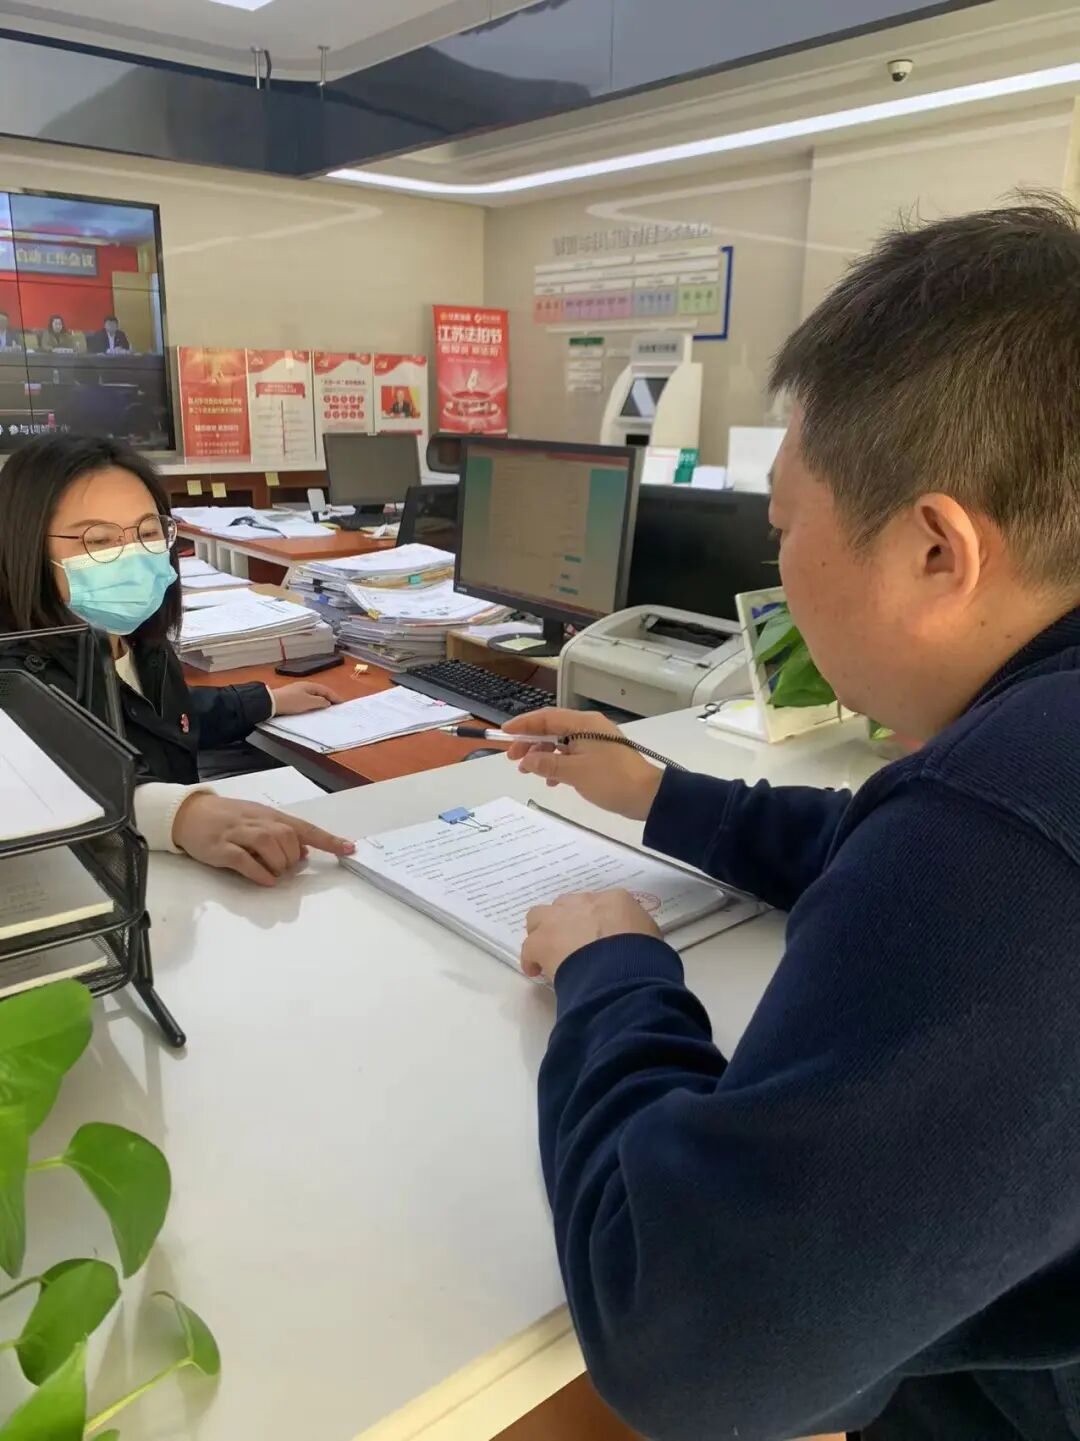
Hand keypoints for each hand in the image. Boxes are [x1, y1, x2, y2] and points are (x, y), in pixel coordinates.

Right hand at [172, 793, 353, 886]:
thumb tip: (305, 853)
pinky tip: (266, 881)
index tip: (349, 849)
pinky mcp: (220, 848)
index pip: (304, 827)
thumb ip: (282, 835)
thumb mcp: (258, 822)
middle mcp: (256, 821)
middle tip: (286, 868)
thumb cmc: (228, 819)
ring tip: (276, 874)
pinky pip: (242, 859)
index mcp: (269, 816)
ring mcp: (237, 833)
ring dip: (278, 863)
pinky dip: (258, 871)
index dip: (327, 839)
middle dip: (293, 856)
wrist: (188, 812)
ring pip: (268, 843)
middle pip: (287, 836)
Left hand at [271, 681, 340, 716]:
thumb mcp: (308, 702)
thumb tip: (327, 702)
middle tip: (336, 705)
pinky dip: (314, 703)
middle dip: (329, 698)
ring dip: (321, 701)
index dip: (335, 697)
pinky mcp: (293, 697)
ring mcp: (298, 691)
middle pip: (320, 692)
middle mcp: (304, 686)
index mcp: (310, 686)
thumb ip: (320, 702)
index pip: (326, 690)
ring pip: (314, 695)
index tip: (342, 703)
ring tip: (327, 708)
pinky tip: (314, 708)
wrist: (272, 703)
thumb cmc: (291, 702)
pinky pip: (308, 699)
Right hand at [504, 708, 663, 820]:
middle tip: (513, 759)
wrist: (648, 796)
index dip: (523, 724)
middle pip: (552, 729)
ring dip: (543, 755)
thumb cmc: (612, 780)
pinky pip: (572, 755)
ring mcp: (595, 742)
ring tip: (529, 772)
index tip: (504, 733)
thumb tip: (526, 760)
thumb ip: (547, 764)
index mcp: (583, 724)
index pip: (546, 717)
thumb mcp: (575, 773)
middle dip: (530, 742)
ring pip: (560, 743)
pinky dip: (558, 765)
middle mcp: (588, 727)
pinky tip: (552, 781)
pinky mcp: (600, 756)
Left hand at [522, 889, 660, 982]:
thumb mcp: (651, 938)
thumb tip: (632, 944)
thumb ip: (636, 934)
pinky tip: (536, 971)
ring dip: (544, 931)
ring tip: (549, 952)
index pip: (598, 906)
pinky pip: (529, 947)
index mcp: (615, 900)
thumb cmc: (645, 956)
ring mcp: (560, 918)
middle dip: (566, 922)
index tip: (596, 940)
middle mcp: (584, 902)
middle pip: (567, 906)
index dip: (594, 923)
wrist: (623, 969)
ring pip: (540, 916)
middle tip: (571, 944)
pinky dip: (532, 958)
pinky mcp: (542, 940)